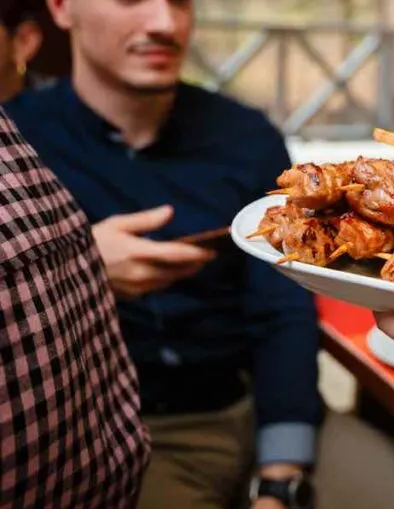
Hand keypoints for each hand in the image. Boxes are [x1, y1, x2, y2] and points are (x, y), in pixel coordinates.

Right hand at [92, 205, 213, 298]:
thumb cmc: (91, 241)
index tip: (213, 249)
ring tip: (194, 262)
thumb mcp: (117, 224)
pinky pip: (156, 287)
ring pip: (169, 281)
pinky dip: (166, 278)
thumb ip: (146, 220)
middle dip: (195, 264)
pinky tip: (170, 271)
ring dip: (182, 272)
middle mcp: (141, 273)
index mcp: (138, 252)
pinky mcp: (131, 296)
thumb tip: (170, 212)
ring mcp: (137, 287)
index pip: (177, 254)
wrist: (65, 269)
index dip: (198, 253)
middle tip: (208, 255)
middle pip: (178, 271)